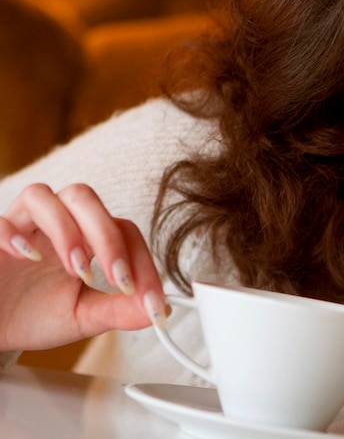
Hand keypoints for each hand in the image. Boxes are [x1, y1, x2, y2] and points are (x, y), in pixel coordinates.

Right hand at [0, 183, 166, 351]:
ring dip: (67, 231)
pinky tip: (28, 257)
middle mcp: (55, 222)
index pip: (122, 229)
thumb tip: (158, 310)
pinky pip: (0, 220)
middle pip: (86, 199)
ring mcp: (21, 224)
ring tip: (76, 271)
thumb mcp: (81, 316)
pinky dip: (15, 234)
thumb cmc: (31, 315)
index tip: (152, 301)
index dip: (143, 261)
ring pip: (45, 196)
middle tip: (119, 279)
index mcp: (84, 236)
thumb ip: (117, 310)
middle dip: (108, 237)